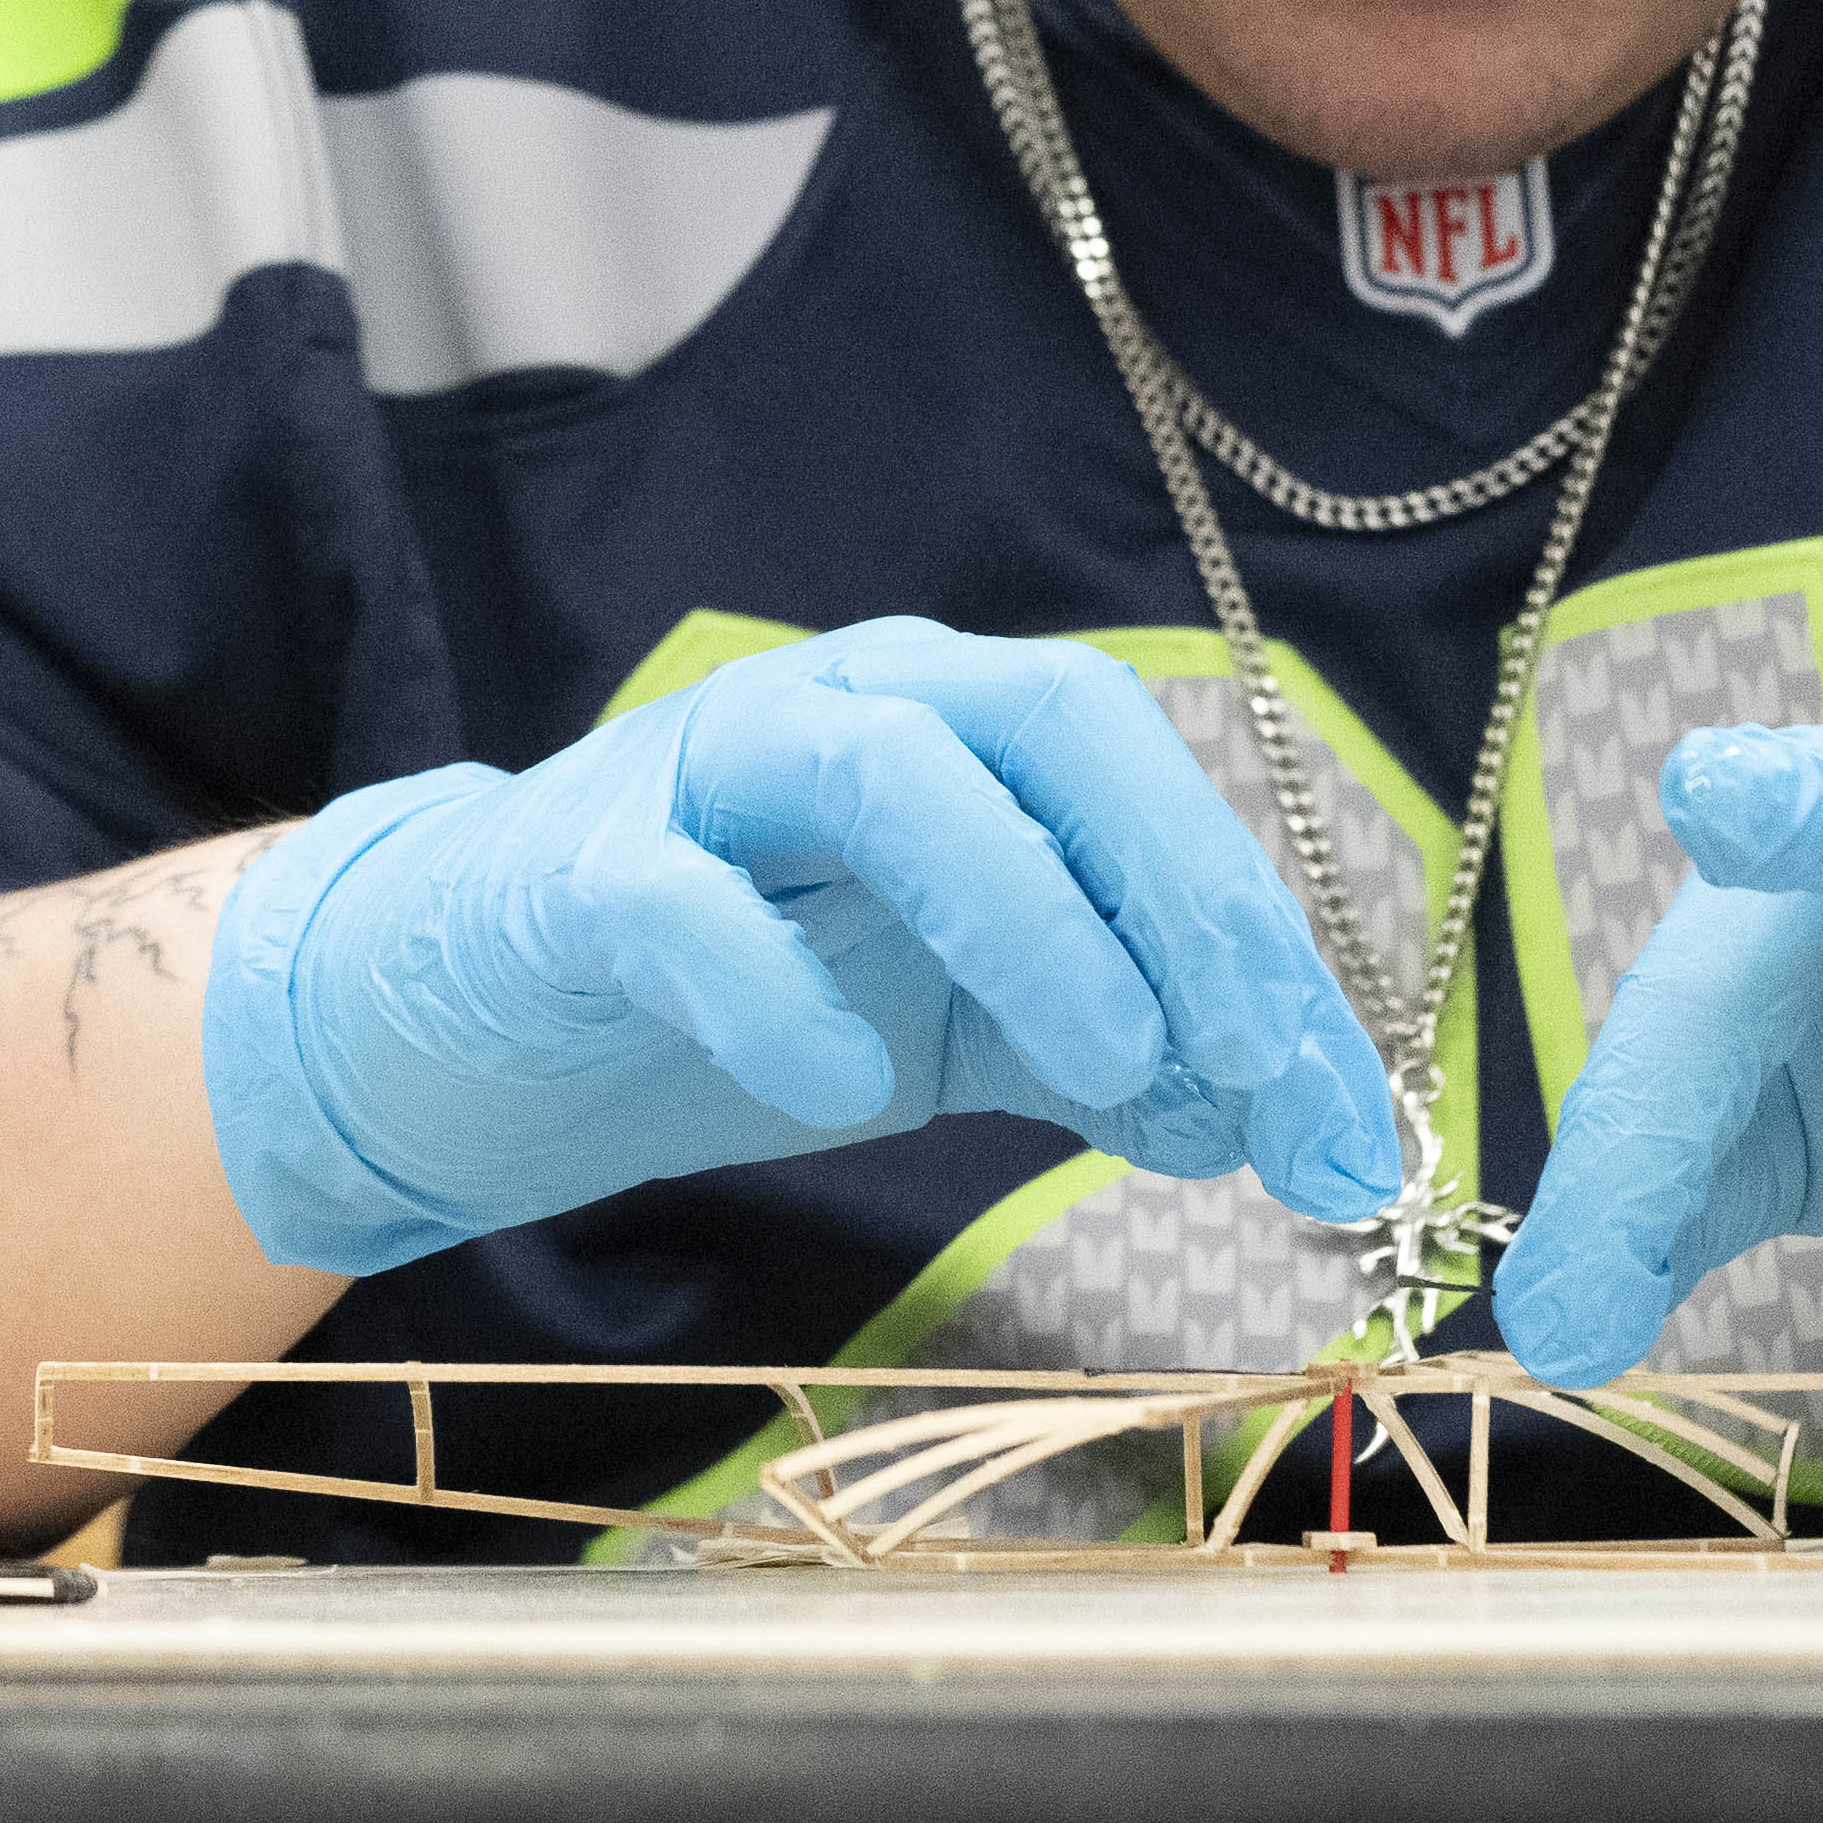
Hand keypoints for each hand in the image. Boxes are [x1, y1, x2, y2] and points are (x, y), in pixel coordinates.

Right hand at [205, 618, 1404, 1270]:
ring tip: (1111, 1061)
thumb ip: (1099, 1057)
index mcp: (961, 725)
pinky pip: (682, 901)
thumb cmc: (738, 978)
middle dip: (1174, 887)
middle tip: (1258, 1060)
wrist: (481, 1010)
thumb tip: (1258, 1120)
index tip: (1340, 1108)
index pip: (1141, 781)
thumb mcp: (953, 1026)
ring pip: (888, 772)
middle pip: (1051, 719)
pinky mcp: (582, 868)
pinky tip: (839, 1089)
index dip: (1257, 931)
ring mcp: (712, 767)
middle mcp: (854, 702)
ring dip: (1025, 912)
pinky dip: (775, 988)